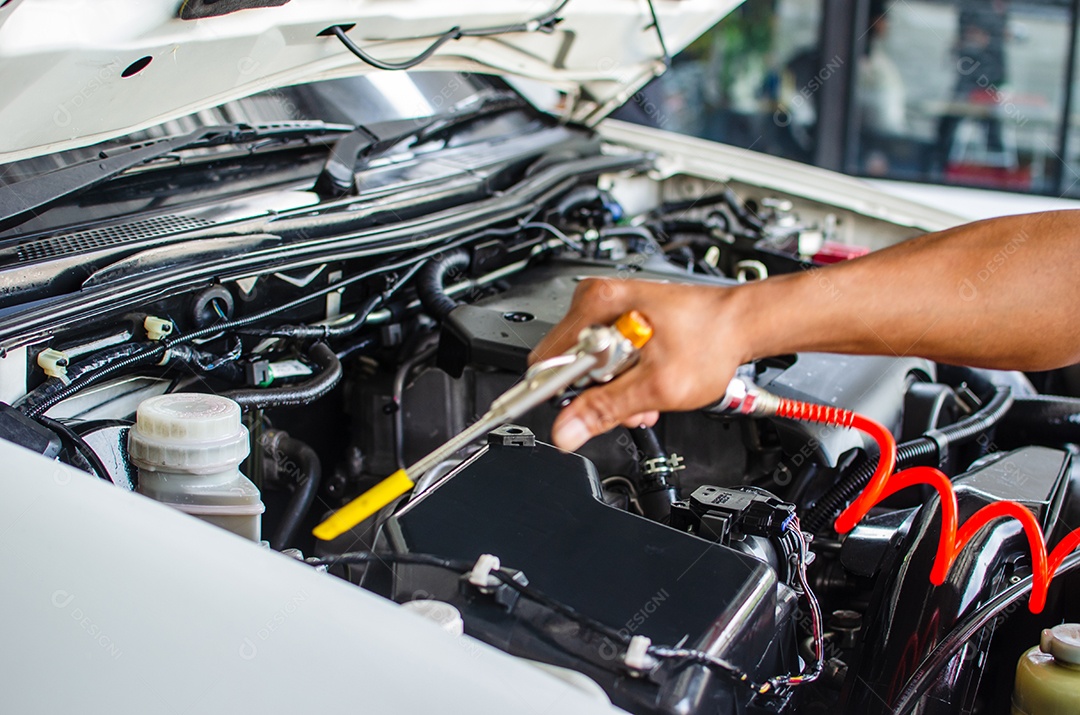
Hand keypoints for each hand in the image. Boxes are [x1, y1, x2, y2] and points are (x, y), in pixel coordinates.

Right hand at [529, 277, 752, 450]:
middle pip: (565, 363)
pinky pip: (600, 356)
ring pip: (584, 364)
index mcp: (597, 305)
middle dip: (595, 393)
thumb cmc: (710, 340)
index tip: (582, 410)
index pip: (547, 361)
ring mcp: (607, 307)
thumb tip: (566, 430)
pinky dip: (620, 374)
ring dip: (611, 387)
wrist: (740, 323)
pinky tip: (646, 378)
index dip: (564, 393)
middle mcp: (596, 299)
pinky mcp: (618, 317)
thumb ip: (606, 409)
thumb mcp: (657, 386)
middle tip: (633, 396)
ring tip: (646, 388)